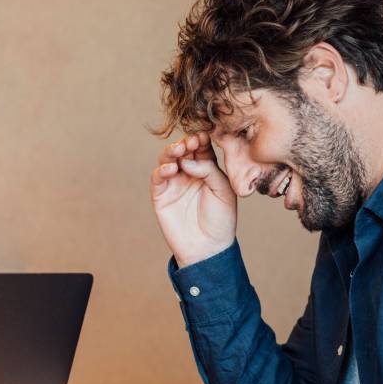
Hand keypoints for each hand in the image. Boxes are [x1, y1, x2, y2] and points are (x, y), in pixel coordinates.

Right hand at [151, 133, 236, 266]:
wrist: (208, 248)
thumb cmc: (221, 220)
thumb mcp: (224, 191)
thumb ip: (209, 171)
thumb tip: (187, 160)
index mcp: (207, 169)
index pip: (201, 147)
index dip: (201, 139)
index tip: (204, 135)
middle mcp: (189, 173)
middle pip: (183, 150)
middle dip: (185, 142)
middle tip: (190, 142)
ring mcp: (174, 183)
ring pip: (167, 159)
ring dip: (171, 152)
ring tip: (179, 151)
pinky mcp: (160, 195)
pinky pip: (157, 178)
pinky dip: (162, 170)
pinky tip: (172, 169)